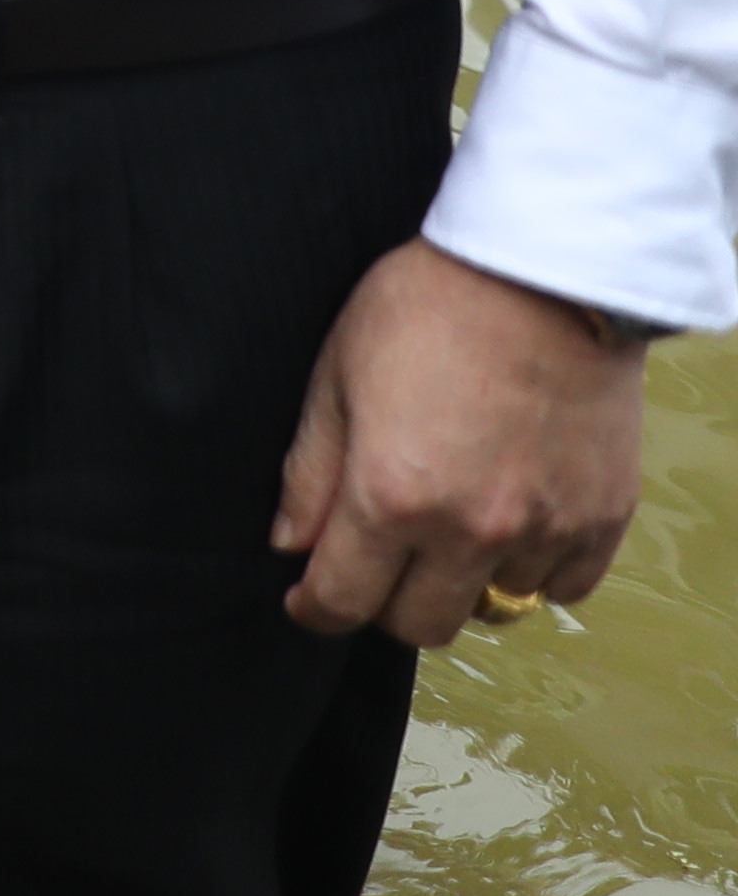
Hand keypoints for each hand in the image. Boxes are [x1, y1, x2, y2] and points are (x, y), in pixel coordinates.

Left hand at [277, 241, 650, 645]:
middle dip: (385, 604)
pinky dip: (537, 570)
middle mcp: (471, 528)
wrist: (542, 271)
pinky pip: (566, 585)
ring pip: (496, 607)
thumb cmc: (429, 308)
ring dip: (466, 583)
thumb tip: (291, 543)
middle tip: (378, 563)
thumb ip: (309, 472)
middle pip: (420, 625)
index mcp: (391, 495)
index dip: (315, 609)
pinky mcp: (604, 514)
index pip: (343, 601)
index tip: (308, 600)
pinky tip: (514, 527)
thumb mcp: (336, 377)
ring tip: (452, 528)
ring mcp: (546, 527)